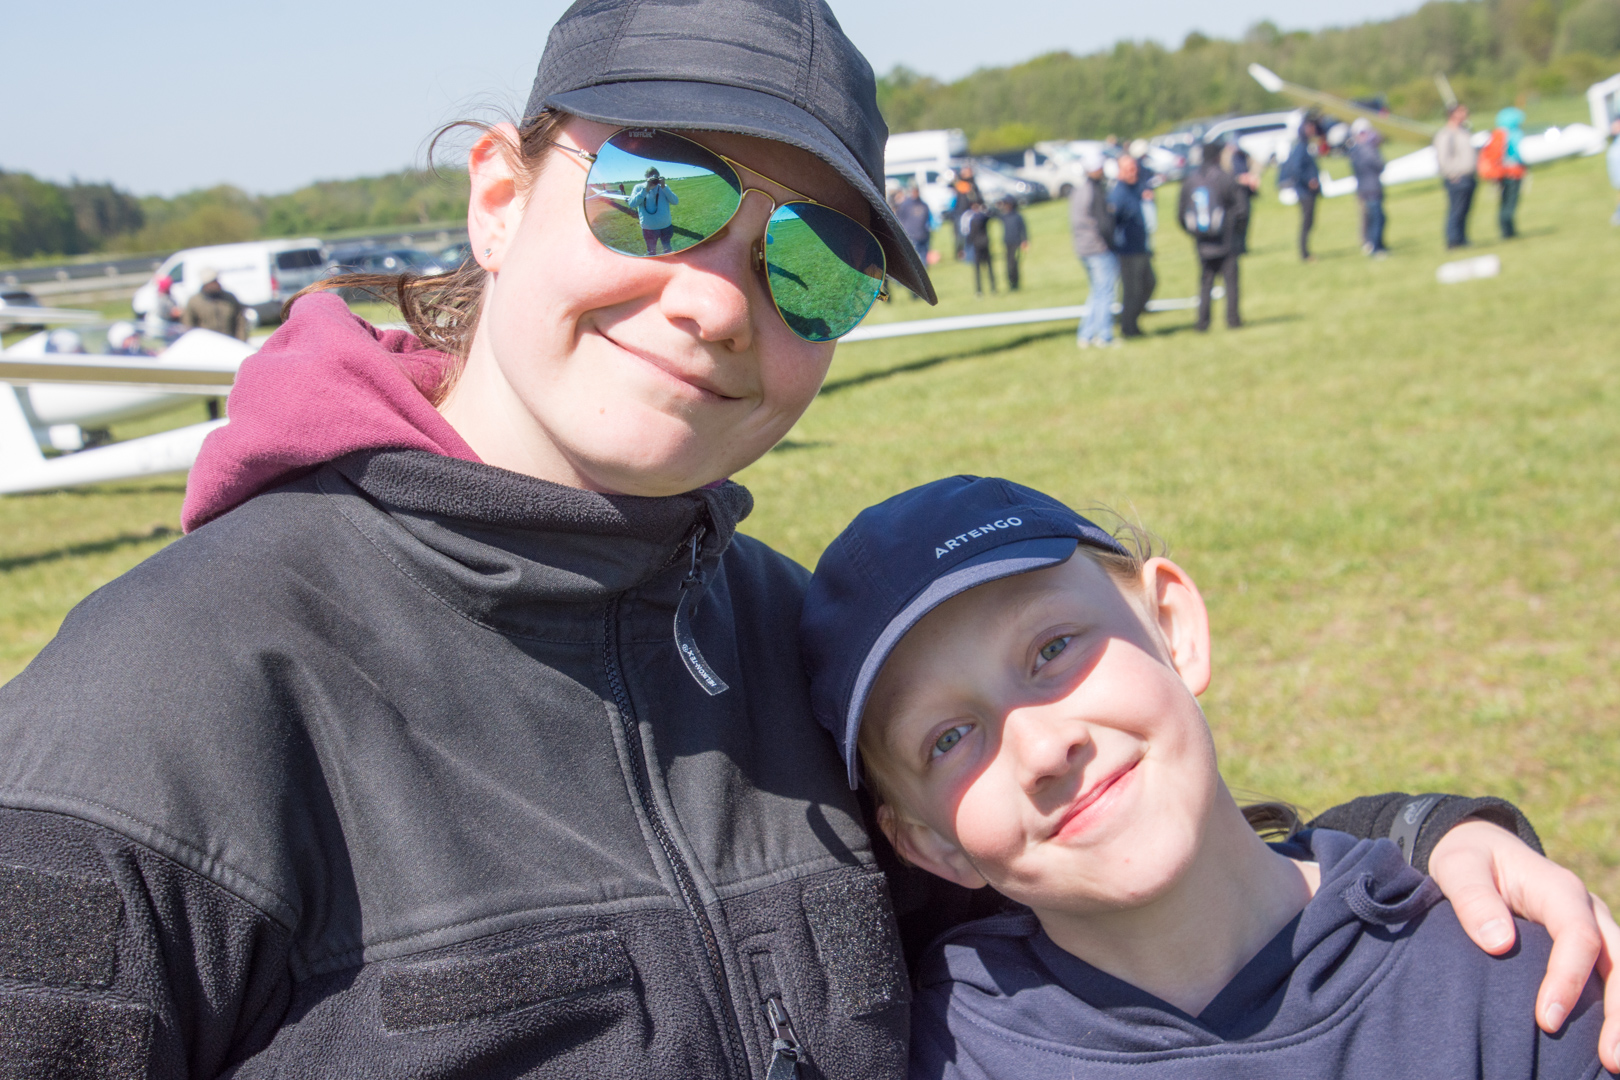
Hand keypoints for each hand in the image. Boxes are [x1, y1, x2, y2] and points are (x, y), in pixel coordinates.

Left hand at [1428, 819, 1617, 1070]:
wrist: (1478, 849)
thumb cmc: (1467, 861)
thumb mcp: (1458, 868)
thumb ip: (1473, 900)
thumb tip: (1499, 943)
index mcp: (1559, 889)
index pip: (1580, 937)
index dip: (1567, 979)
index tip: (1546, 1020)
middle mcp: (1587, 910)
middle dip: (1619, 1013)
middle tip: (1609, 1059)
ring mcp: (1594, 929)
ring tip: (1613, 1063)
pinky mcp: (1589, 948)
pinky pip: (1610, 979)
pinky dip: (1612, 1010)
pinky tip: (1603, 1044)